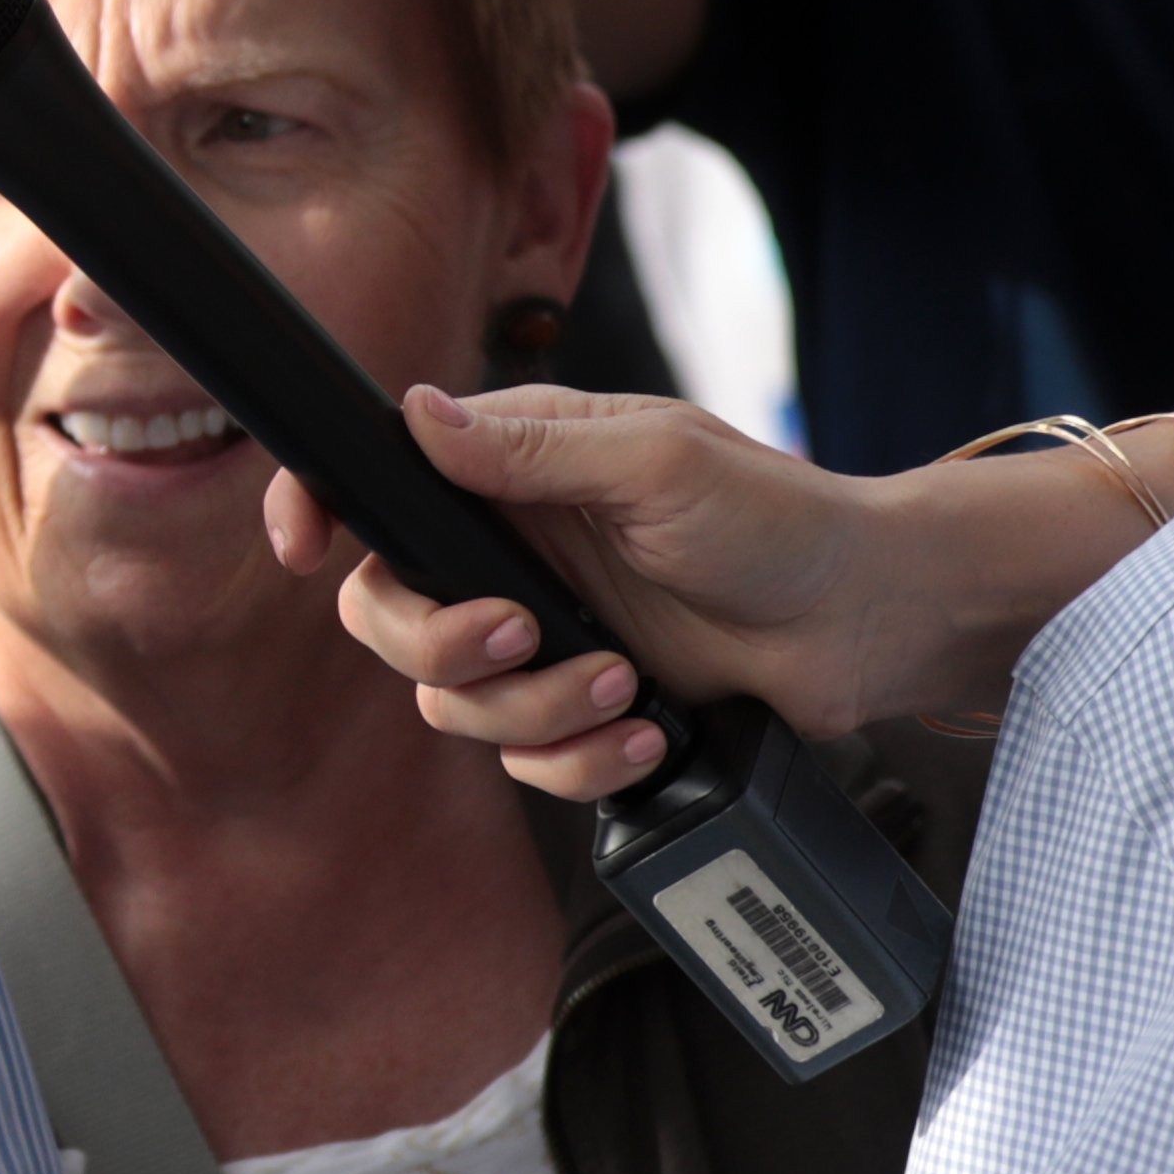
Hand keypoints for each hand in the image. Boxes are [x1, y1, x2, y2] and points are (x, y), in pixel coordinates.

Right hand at [262, 378, 1045, 799]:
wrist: (872, 619)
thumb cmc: (784, 516)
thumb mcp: (656, 464)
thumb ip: (530, 449)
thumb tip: (418, 413)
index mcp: (515, 469)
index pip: (377, 480)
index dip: (317, 508)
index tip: (301, 547)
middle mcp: (513, 552)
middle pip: (387, 614)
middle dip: (443, 645)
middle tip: (526, 637)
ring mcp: (544, 634)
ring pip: (452, 701)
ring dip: (534, 710)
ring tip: (624, 685)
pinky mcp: (584, 704)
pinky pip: (525, 760)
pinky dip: (579, 760)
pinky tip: (644, 732)